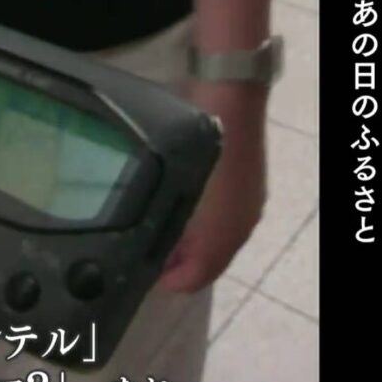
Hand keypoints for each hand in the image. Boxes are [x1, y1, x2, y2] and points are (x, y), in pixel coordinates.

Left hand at [157, 82, 267, 291]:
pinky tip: (175, 204)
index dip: (167, 281)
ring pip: (212, 239)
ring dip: (185, 242)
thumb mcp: (179, 197)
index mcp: (227, 235)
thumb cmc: (201, 152)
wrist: (229, 100)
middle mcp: (242, 224)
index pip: (196, 278)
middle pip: (207, 262)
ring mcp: (244, 201)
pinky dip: (195, 221)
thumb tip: (154, 262)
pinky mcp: (241, 181)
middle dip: (176, 263)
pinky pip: (216, 217)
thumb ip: (168, 234)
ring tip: (153, 227)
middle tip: (141, 250)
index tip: (137, 272)